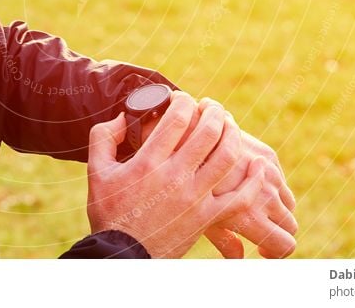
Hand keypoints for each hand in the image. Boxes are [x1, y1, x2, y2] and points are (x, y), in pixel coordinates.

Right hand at [86, 91, 266, 257]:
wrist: (122, 255)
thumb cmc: (109, 211)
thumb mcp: (97, 171)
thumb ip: (103, 137)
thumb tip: (124, 117)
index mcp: (147, 162)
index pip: (176, 119)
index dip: (183, 101)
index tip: (182, 99)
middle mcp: (174, 177)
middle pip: (208, 132)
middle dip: (213, 110)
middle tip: (211, 105)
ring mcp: (194, 198)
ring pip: (227, 157)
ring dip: (233, 134)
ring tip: (229, 125)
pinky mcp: (207, 218)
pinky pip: (240, 197)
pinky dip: (254, 179)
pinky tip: (257, 163)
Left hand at [199, 98, 297, 258]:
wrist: (184, 137)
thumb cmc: (184, 185)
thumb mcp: (201, 218)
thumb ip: (225, 241)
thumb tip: (238, 258)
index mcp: (249, 215)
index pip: (285, 244)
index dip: (276, 251)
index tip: (262, 249)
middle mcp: (264, 193)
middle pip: (290, 223)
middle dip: (277, 230)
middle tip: (260, 231)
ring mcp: (268, 174)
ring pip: (287, 201)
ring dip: (276, 206)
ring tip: (255, 207)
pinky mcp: (267, 154)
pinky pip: (281, 179)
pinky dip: (272, 185)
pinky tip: (251, 183)